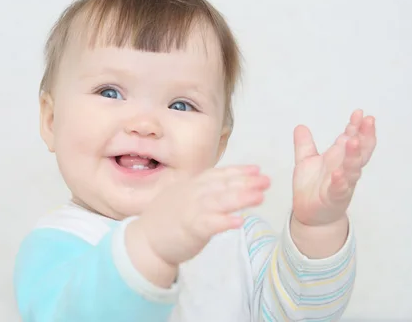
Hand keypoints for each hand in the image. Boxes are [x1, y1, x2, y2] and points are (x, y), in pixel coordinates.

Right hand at [126, 165, 269, 284]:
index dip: (238, 171)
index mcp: (191, 186)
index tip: (256, 169)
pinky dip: (224, 221)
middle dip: (246, 182)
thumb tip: (224, 186)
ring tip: (260, 196)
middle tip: (266, 180)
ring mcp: (190, 210)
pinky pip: (209, 224)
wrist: (145, 242)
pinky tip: (239, 221)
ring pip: (219, 201)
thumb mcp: (182, 197)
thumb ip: (201, 191)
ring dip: (241, 198)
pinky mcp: (189, 229)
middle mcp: (192, 194)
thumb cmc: (165, 221)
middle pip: (222, 185)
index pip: (218, 175)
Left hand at [291, 109, 376, 226]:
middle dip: (365, 136)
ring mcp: (343, 183)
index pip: (351, 138)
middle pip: (359, 151)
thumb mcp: (306, 161)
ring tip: (353, 141)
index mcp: (339, 158)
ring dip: (353, 155)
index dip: (356, 126)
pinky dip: (340, 181)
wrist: (309, 213)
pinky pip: (340, 189)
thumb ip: (304, 144)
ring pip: (352, 168)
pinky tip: (339, 173)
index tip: (359, 113)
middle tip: (368, 121)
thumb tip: (300, 126)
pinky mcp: (335, 198)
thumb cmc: (312, 186)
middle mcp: (344, 169)